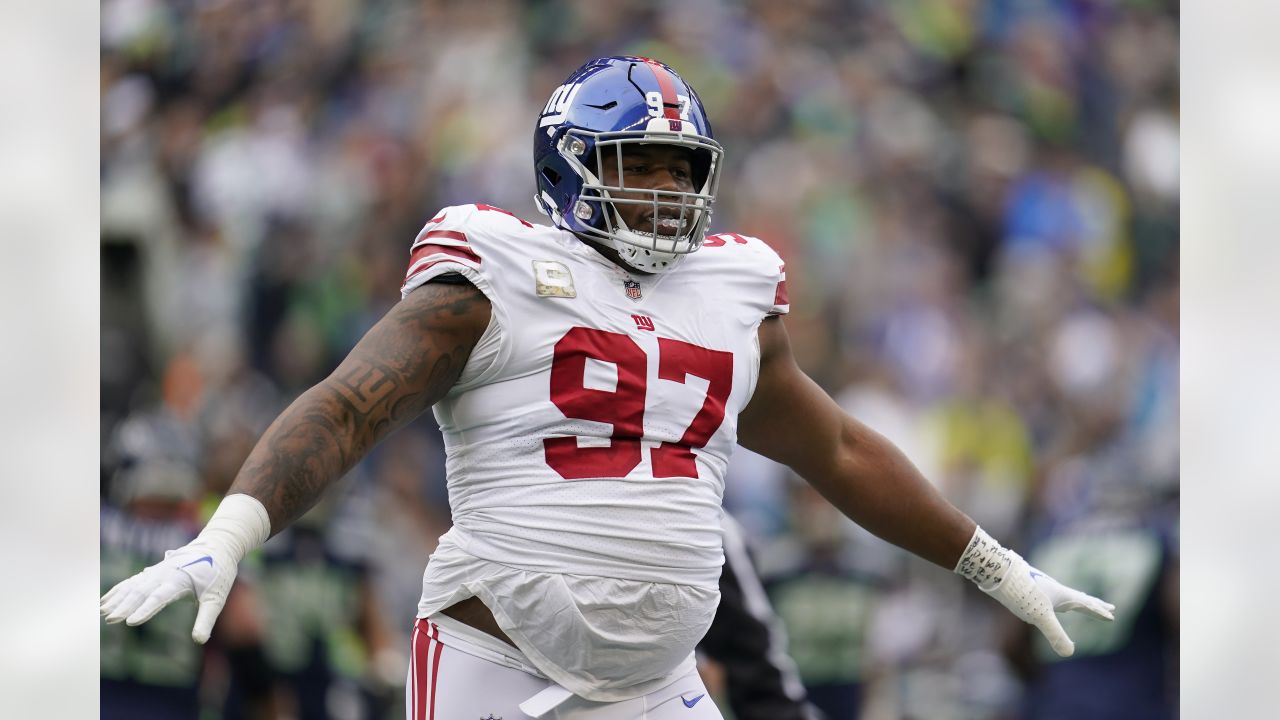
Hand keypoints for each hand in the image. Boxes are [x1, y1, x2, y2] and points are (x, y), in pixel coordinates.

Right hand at [99, 541, 237, 643]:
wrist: (216, 548)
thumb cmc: (218, 575)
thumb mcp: (216, 598)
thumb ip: (206, 620)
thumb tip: (199, 640)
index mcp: (180, 581)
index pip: (159, 598)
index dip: (145, 610)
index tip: (130, 622)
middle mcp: (164, 575)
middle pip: (141, 592)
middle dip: (124, 606)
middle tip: (110, 620)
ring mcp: (156, 572)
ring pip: (132, 586)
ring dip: (116, 599)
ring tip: (102, 613)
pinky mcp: (153, 572)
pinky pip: (131, 582)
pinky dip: (117, 591)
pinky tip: (104, 602)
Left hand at [985, 551, 1114, 656]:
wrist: (997, 570)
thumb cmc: (1021, 591)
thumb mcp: (1040, 616)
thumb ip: (1055, 634)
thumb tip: (1069, 653)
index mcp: (1062, 595)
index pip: (1086, 605)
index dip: (1098, 612)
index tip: (1112, 616)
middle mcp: (1055, 590)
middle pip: (1080, 598)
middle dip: (1095, 605)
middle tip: (1110, 607)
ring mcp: (1042, 589)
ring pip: (1064, 596)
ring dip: (1077, 601)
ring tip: (1081, 604)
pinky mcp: (1028, 589)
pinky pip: (1050, 596)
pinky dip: (1057, 601)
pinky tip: (1050, 602)